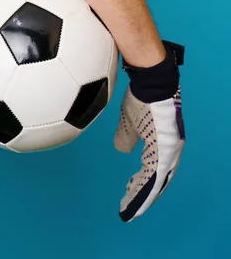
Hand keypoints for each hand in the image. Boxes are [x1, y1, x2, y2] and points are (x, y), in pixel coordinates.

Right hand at [114, 41, 185, 221]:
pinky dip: (142, 188)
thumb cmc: (141, 97)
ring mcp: (169, 150)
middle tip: (130, 209)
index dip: (142, 181)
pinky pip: (152, 176)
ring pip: (155, 181)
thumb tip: (122, 148)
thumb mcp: (129, 120)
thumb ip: (126, 136)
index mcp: (163, 142)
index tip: (129, 190)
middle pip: (157, 180)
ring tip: (129, 208)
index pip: (154, 168)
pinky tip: (133, 196)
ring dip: (141, 195)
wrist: (151, 82)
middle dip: (142, 195)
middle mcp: (170, 149)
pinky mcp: (164, 150)